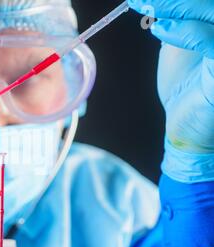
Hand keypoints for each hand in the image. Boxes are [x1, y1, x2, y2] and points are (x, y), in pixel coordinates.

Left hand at [129, 0, 213, 181]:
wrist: (187, 128)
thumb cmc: (187, 88)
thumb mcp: (181, 44)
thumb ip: (181, 17)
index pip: (207, 2)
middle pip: (211, 4)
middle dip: (176, 0)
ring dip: (178, 6)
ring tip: (144, 5)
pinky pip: (212, 42)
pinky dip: (186, 31)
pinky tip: (160, 29)